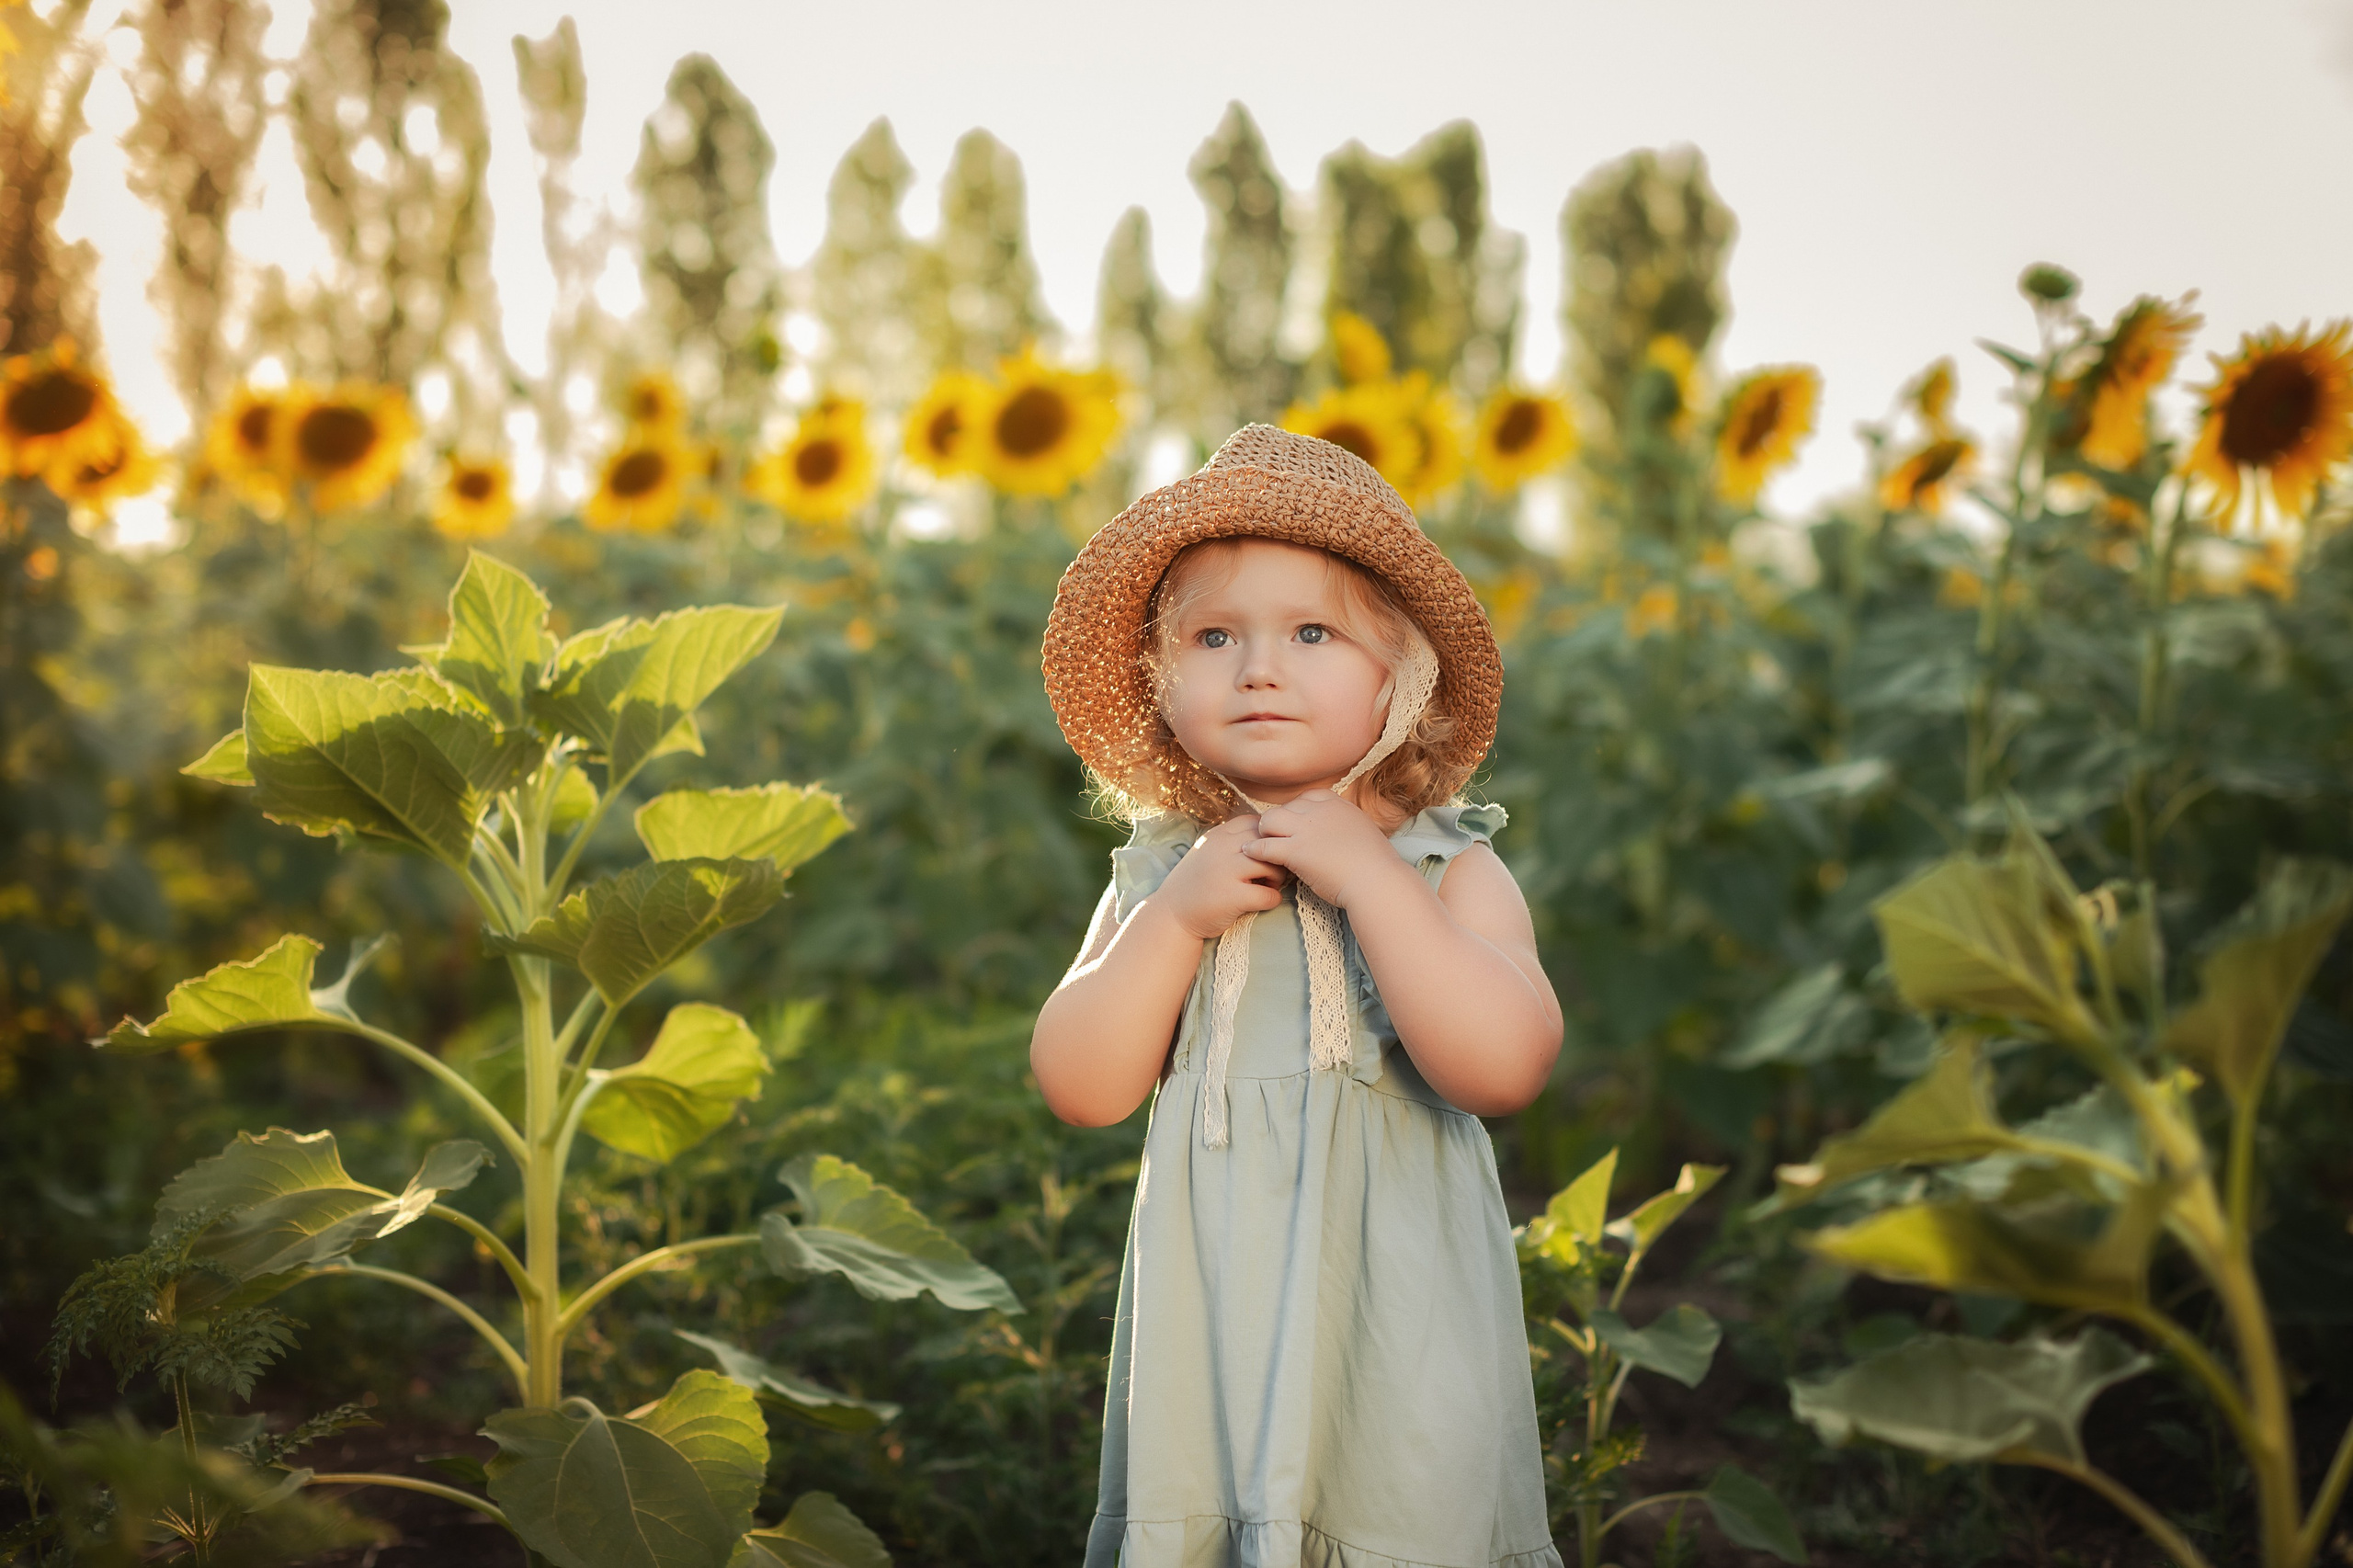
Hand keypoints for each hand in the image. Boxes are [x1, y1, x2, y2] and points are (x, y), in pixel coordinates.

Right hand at [1147, 814, 1289, 940]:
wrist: (1171, 915)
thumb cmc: (1194, 885)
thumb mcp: (1207, 852)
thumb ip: (1231, 842)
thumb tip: (1267, 839)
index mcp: (1217, 835)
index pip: (1256, 822)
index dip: (1267, 837)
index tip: (1265, 853)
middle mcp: (1222, 848)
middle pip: (1268, 841)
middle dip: (1277, 856)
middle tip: (1272, 871)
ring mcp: (1227, 872)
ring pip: (1272, 865)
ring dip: (1277, 877)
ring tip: (1268, 885)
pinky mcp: (1233, 897)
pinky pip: (1269, 895)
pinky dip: (1273, 899)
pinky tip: (1263, 902)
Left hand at [1243, 790, 1406, 909]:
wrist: (1376, 881)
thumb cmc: (1375, 864)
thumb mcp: (1364, 831)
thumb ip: (1348, 825)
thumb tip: (1344, 831)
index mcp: (1337, 805)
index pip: (1308, 797)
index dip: (1298, 811)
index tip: (1296, 825)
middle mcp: (1319, 812)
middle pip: (1286, 807)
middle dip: (1279, 822)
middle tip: (1276, 837)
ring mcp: (1305, 830)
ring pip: (1269, 820)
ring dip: (1264, 831)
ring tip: (1260, 843)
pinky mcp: (1295, 851)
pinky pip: (1264, 845)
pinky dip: (1254, 849)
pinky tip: (1250, 853)